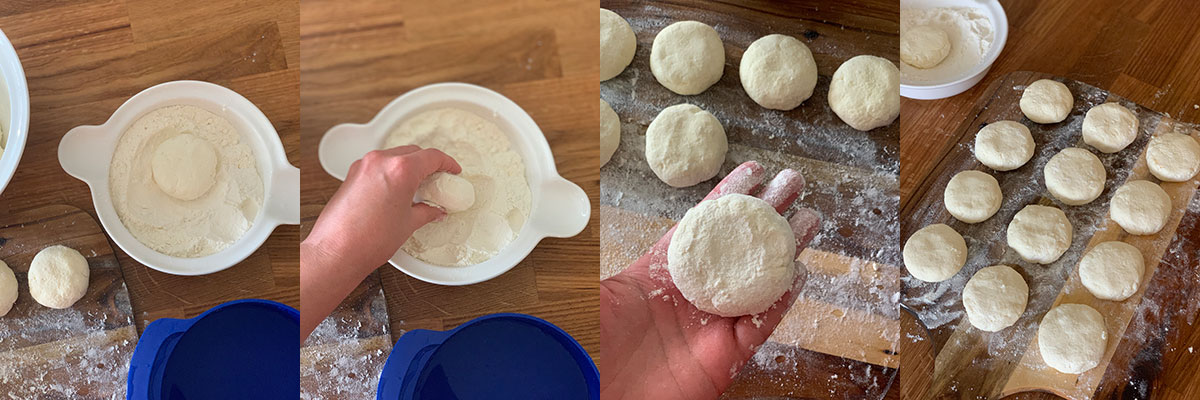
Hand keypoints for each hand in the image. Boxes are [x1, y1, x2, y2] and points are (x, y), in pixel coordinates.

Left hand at [300, 145, 460, 341]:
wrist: (337, 251)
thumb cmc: (368, 240)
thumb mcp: (408, 224)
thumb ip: (426, 212)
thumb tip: (434, 210)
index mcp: (400, 170)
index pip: (432, 156)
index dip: (447, 163)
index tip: (452, 170)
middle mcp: (380, 161)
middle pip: (413, 152)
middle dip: (428, 164)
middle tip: (437, 180)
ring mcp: (363, 166)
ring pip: (394, 156)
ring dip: (408, 166)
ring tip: (416, 187)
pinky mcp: (351, 175)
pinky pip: (377, 165)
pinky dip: (390, 172)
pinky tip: (396, 190)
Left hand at [600, 161, 821, 399]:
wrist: (599, 391)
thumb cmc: (591, 342)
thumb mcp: (599, 290)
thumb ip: (609, 255)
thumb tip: (592, 212)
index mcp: (663, 272)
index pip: (702, 226)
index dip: (728, 197)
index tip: (754, 170)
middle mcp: (694, 293)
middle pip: (739, 247)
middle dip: (767, 214)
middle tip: (794, 183)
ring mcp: (713, 323)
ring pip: (760, 280)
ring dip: (784, 250)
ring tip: (810, 219)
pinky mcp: (727, 354)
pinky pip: (762, 323)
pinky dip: (781, 298)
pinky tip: (798, 270)